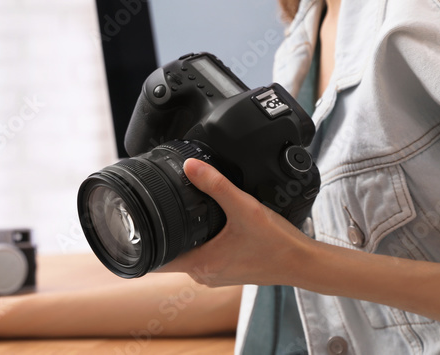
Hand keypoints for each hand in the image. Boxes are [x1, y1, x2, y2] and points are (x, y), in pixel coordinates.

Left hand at [158, 159, 313, 287]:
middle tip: (152, 210)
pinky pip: (202, 257)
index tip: (134, 226)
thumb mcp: (244, 207)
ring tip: (174, 214)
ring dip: (179, 238)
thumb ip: (216, 185)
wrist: (304, 263)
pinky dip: (196, 242)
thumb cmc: (277, 243)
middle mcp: (205, 275)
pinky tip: (203, 225)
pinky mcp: (228, 270)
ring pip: (185, 256)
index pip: (157, 261)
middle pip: (168, 256)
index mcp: (202, 265)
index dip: (143, 245)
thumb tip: (190, 165)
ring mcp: (216, 274)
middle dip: (160, 235)